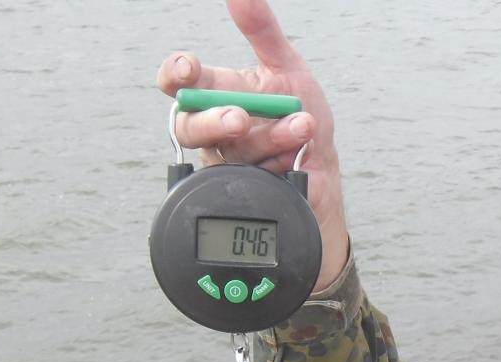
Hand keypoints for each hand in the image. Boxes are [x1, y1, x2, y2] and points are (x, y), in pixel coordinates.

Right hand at [156, 0, 349, 287]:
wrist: (324, 168)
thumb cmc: (299, 115)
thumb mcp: (287, 67)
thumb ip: (263, 31)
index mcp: (216, 93)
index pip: (179, 82)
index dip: (176, 75)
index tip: (189, 69)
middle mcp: (215, 130)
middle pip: (189, 126)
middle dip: (213, 121)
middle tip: (240, 118)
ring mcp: (229, 163)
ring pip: (232, 154)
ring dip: (270, 138)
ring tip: (302, 126)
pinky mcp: (248, 191)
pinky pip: (256, 181)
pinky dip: (282, 166)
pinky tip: (298, 158)